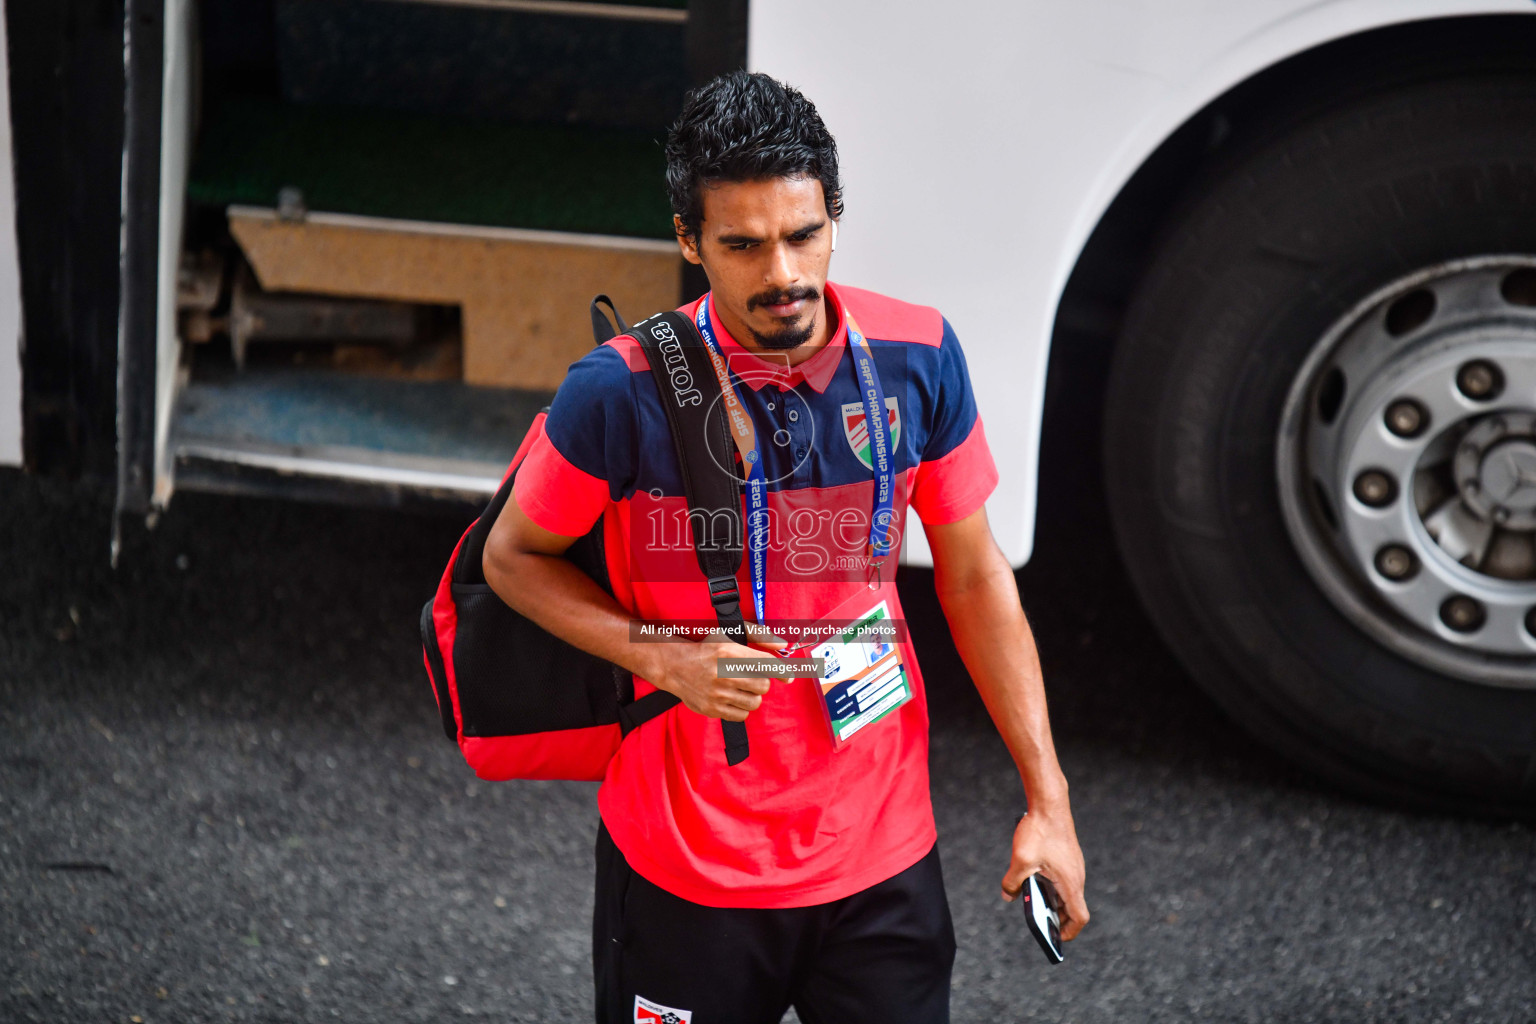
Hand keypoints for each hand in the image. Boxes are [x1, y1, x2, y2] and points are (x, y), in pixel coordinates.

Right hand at [649, 625, 786, 721]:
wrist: (675, 666)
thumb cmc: (707, 648)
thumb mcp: (730, 633)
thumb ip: (760, 636)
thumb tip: (784, 645)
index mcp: (729, 652)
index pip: (767, 665)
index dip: (782, 671)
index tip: (788, 677)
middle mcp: (723, 674)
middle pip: (764, 686)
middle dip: (761, 681)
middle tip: (749, 676)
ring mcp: (717, 694)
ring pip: (755, 702)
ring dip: (751, 695)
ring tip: (739, 687)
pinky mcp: (712, 710)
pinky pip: (742, 716)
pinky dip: (741, 708)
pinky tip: (731, 697)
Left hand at [1000, 805, 1089, 940]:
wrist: (1050, 804)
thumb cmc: (1039, 831)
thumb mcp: (1020, 860)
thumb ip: (1012, 882)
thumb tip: (1008, 896)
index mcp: (1070, 883)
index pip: (1079, 917)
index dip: (1070, 932)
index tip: (1056, 938)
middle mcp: (1076, 877)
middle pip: (1072, 908)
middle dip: (1057, 919)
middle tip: (1040, 924)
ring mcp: (1074, 867)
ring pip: (1067, 893)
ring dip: (1054, 902)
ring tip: (1035, 905)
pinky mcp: (1068, 858)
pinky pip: (1063, 880)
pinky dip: (1052, 887)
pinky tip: (1034, 882)